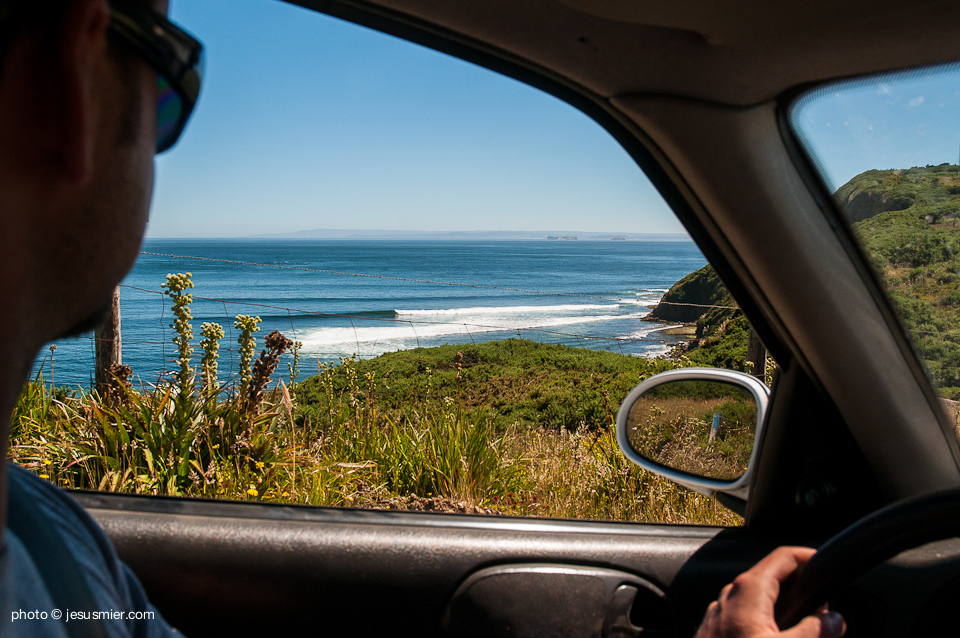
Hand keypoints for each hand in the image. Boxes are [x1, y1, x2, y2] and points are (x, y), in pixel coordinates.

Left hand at [695, 546, 845, 637]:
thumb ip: (813, 632)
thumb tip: (834, 620)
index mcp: (749, 590)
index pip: (782, 557)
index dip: (806, 557)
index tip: (823, 564)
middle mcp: (730, 594)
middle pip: (771, 575)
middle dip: (798, 586)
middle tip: (822, 605)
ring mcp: (720, 611)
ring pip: (757, 596)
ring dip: (782, 604)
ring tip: (804, 623)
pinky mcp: (716, 629)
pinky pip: (746, 614)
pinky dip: (766, 618)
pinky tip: (776, 635)